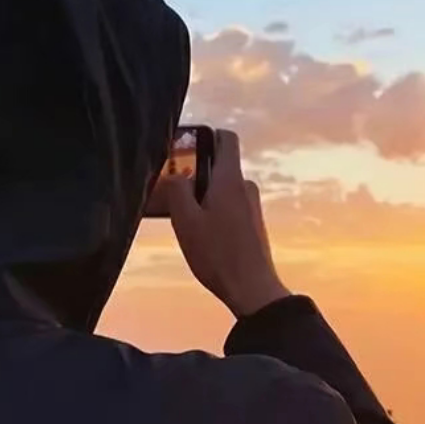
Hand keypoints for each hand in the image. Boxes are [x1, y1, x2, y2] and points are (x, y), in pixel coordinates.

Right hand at [167, 129, 290, 317]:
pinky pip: (230, 206)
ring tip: (182, 220)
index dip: (205, 135)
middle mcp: (245, 187)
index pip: (226, 138)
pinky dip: (213, 212)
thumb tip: (177, 176)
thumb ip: (177, 191)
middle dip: (195, 175)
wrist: (252, 288)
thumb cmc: (218, 255)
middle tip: (171, 192)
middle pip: (218, 166)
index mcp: (230, 179)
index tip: (185, 147)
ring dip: (202, 198)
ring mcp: (251, 205)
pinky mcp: (252, 222)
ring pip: (222, 189)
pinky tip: (199, 235)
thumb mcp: (186, 221)